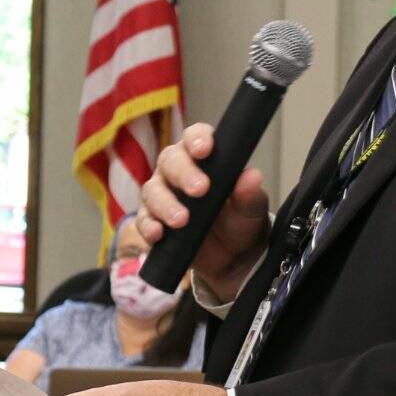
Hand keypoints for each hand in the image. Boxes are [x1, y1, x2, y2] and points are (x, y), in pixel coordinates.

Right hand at [134, 122, 270, 301]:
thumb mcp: (251, 209)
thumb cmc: (240, 221)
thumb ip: (250, 194)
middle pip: (169, 161)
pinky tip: (158, 234)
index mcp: (202, 159)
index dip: (197, 139)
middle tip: (199, 189)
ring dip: (165, 204)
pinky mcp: (153, 223)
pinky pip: (143, 221)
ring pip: (152, 190)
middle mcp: (177, 173)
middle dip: (183, 173)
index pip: (194, 137)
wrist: (233, 257)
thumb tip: (252, 177)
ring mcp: (161, 197)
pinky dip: (148, 227)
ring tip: (181, 220)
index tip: (205, 150)